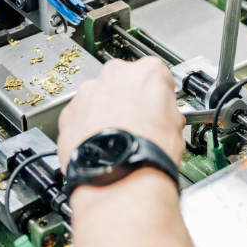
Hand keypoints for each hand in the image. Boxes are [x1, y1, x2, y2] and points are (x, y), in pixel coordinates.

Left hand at [57, 57, 184, 170]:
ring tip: (115, 138)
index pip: (155, 74)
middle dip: (126, 99)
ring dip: (104, 113)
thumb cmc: (150, 151)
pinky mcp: (69, 112)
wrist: (121, 175)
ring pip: (98, 98)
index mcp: (148, 71)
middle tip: (134, 124)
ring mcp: (89, 92)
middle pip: (122, 82)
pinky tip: (99, 144)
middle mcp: (116, 74)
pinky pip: (79, 116)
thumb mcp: (176, 125)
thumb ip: (166, 109)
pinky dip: (86, 127)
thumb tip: (163, 116)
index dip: (156, 94)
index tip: (155, 106)